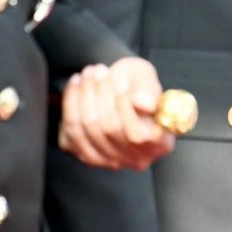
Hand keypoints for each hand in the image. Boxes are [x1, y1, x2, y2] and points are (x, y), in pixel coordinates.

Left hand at [57, 58, 176, 171]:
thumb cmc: (137, 84)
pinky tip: (76, 85)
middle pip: (110, 129)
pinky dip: (70, 104)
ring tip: (88, 74)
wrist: (119, 86)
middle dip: (101, 93)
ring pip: (88, 130)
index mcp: (161, 143)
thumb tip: (143, 103)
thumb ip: (148, 90)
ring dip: (84, 96)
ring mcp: (111, 161)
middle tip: (99, 70)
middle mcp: (137, 158)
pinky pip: (71, 133)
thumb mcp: (147, 79)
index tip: (121, 83)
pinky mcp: (87, 156)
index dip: (125, 107)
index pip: (139, 135)